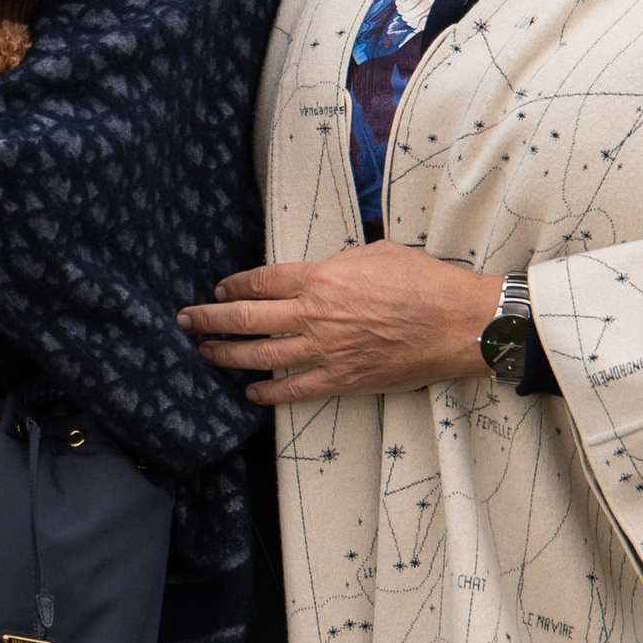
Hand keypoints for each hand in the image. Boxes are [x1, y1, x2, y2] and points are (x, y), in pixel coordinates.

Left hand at [180, 247, 502, 404]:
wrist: (456, 322)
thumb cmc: (424, 282)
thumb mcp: (376, 252)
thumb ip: (339, 262)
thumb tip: (320, 270)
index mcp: (321, 276)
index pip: (260, 281)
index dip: (233, 286)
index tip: (219, 289)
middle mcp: (314, 313)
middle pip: (246, 317)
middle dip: (210, 320)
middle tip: (187, 321)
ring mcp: (325, 349)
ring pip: (261, 355)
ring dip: (228, 355)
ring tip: (206, 353)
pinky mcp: (341, 378)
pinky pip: (293, 388)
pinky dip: (267, 391)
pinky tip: (251, 391)